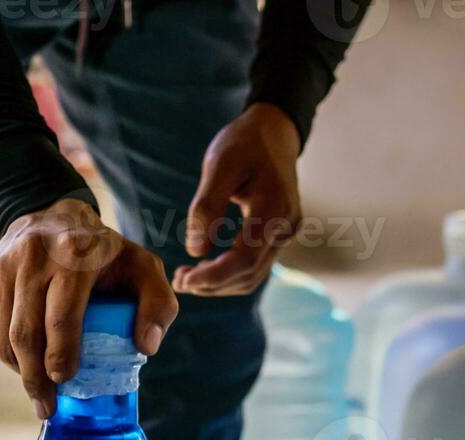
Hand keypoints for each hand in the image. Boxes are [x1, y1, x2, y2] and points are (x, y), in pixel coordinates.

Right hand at [0, 197, 178, 418]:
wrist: (52, 217)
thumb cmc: (104, 255)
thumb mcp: (143, 268)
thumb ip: (158, 305)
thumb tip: (146, 347)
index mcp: (76, 254)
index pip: (61, 315)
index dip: (61, 354)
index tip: (65, 379)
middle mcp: (33, 258)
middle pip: (26, 333)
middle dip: (35, 378)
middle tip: (46, 406)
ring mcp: (2, 269)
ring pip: (4, 338)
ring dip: (20, 372)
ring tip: (39, 389)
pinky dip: (5, 357)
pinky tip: (25, 365)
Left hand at [174, 103, 302, 295]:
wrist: (273, 130)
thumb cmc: (243, 143)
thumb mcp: (219, 166)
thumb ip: (206, 208)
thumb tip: (195, 251)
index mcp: (274, 209)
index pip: (245, 260)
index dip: (214, 277)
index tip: (184, 280)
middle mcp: (286, 226)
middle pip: (249, 273)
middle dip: (212, 284)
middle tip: (177, 282)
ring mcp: (286, 232)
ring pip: (254, 275)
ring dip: (220, 284)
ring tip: (186, 278)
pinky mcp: (280, 234)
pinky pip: (256, 264)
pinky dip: (230, 273)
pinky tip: (205, 268)